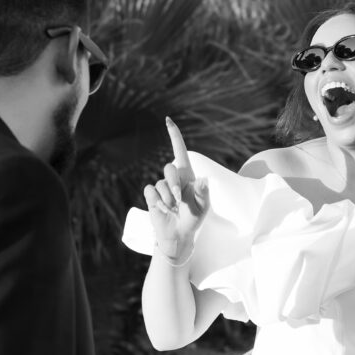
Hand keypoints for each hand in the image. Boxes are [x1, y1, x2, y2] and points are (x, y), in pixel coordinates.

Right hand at [143, 117, 209, 259]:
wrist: (178, 234)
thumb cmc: (193, 219)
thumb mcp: (203, 208)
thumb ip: (203, 193)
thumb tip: (203, 179)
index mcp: (187, 176)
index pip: (180, 151)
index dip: (174, 135)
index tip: (168, 120)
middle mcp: (173, 178)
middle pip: (169, 168)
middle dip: (174, 184)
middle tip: (179, 199)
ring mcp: (161, 187)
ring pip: (160, 184)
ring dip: (168, 199)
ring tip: (174, 210)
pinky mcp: (151, 196)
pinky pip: (151, 191)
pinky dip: (158, 202)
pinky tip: (164, 210)